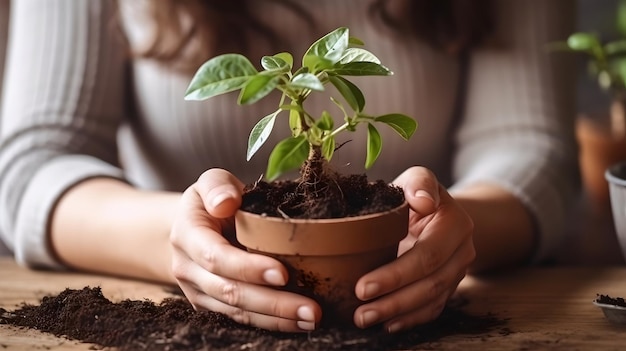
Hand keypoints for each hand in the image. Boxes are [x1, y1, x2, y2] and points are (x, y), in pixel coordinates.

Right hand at [169, 168, 321, 331]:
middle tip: (311, 309)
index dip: (248, 268)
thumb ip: (217, 186)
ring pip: (237, 312)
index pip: (216, 257)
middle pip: (229, 292)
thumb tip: (226, 202)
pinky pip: (241, 319)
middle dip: (272, 304)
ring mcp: (199, 292)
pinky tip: (298, 323)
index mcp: (187, 235)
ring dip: (276, 319)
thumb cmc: (211, 201)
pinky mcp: (212, 307)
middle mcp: (188, 269)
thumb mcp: (211, 182)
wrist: (192, 227)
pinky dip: (271, 323)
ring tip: (311, 319)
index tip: (283, 274)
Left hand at [353, 166, 474, 332]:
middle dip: (393, 300)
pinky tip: (387, 324)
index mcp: (455, 223)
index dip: (395, 275)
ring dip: (397, 314)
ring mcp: (458, 272)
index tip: (362, 286)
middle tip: (360, 311)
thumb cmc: (415, 193)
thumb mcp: (417, 178)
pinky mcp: (449, 286)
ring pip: (431, 300)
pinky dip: (410, 319)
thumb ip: (419, 183)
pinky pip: (433, 308)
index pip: (426, 256)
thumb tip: (423, 201)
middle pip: (430, 283)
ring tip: (364, 320)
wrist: (434, 208)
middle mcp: (462, 250)